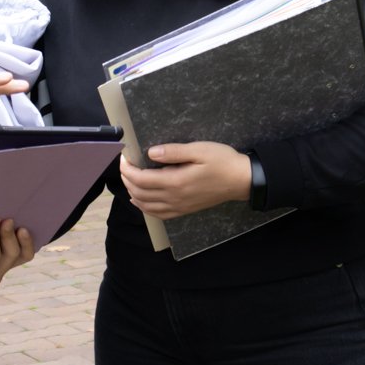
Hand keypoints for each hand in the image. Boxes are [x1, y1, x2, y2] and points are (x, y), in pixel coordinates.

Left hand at [119, 141, 250, 219]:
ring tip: (128, 179)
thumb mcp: (199, 150)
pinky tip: (140, 200)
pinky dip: (144, 207)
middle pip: (140, 192)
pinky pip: (158, 214)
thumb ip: (174, 152)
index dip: (127, 169)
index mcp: (175, 182)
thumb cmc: (222, 161)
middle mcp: (174, 198)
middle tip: (124, 165)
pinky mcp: (184, 211)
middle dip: (127, 179)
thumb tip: (151, 153)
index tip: (123, 157)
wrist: (241, 181)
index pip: (141, 179)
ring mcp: (179, 207)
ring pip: (146, 206)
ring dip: (133, 193)